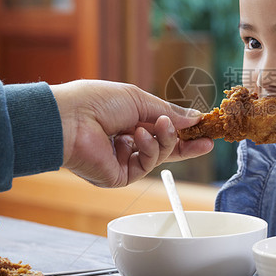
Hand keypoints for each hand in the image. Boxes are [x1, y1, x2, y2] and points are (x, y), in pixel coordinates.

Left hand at [49, 80, 212, 186]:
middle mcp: (125, 142)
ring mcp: (121, 160)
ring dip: (165, 140)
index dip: (183, 130)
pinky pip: (145, 166)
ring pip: (158, 156)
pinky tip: (140, 136)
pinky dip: (148, 150)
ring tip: (162, 125)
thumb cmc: (96, 101)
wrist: (70, 118)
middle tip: (205, 140)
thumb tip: (195, 118)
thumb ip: (169, 111)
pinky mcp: (118, 176)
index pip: (161, 130)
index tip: (204, 129)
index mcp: (127, 121)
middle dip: (185, 144)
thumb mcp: (139, 100)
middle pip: (164, 148)